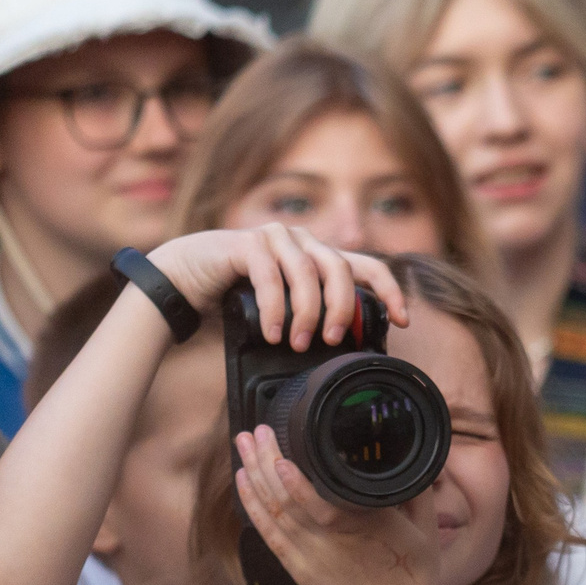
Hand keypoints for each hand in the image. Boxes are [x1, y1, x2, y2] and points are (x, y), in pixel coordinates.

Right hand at [142, 223, 405, 347]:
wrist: (183, 278)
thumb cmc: (236, 297)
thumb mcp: (284, 307)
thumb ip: (312, 314)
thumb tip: (346, 347)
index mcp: (319, 255)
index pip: (368, 266)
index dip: (389, 291)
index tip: (402, 321)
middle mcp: (303, 240)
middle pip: (341, 269)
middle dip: (343, 308)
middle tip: (334, 340)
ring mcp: (275, 237)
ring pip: (307, 273)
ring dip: (306, 313)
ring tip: (298, 342)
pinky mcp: (246, 244)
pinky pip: (270, 277)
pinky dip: (273, 309)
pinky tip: (271, 333)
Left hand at [237, 423, 443, 584]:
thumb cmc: (414, 583)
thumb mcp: (427, 534)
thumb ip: (418, 494)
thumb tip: (420, 462)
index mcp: (367, 529)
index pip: (323, 502)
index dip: (296, 479)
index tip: (281, 449)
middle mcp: (332, 542)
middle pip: (288, 498)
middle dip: (266, 461)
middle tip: (253, 431)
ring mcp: (311, 558)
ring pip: (274, 512)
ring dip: (254, 476)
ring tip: (242, 444)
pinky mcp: (299, 571)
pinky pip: (270, 535)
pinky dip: (254, 508)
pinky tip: (243, 483)